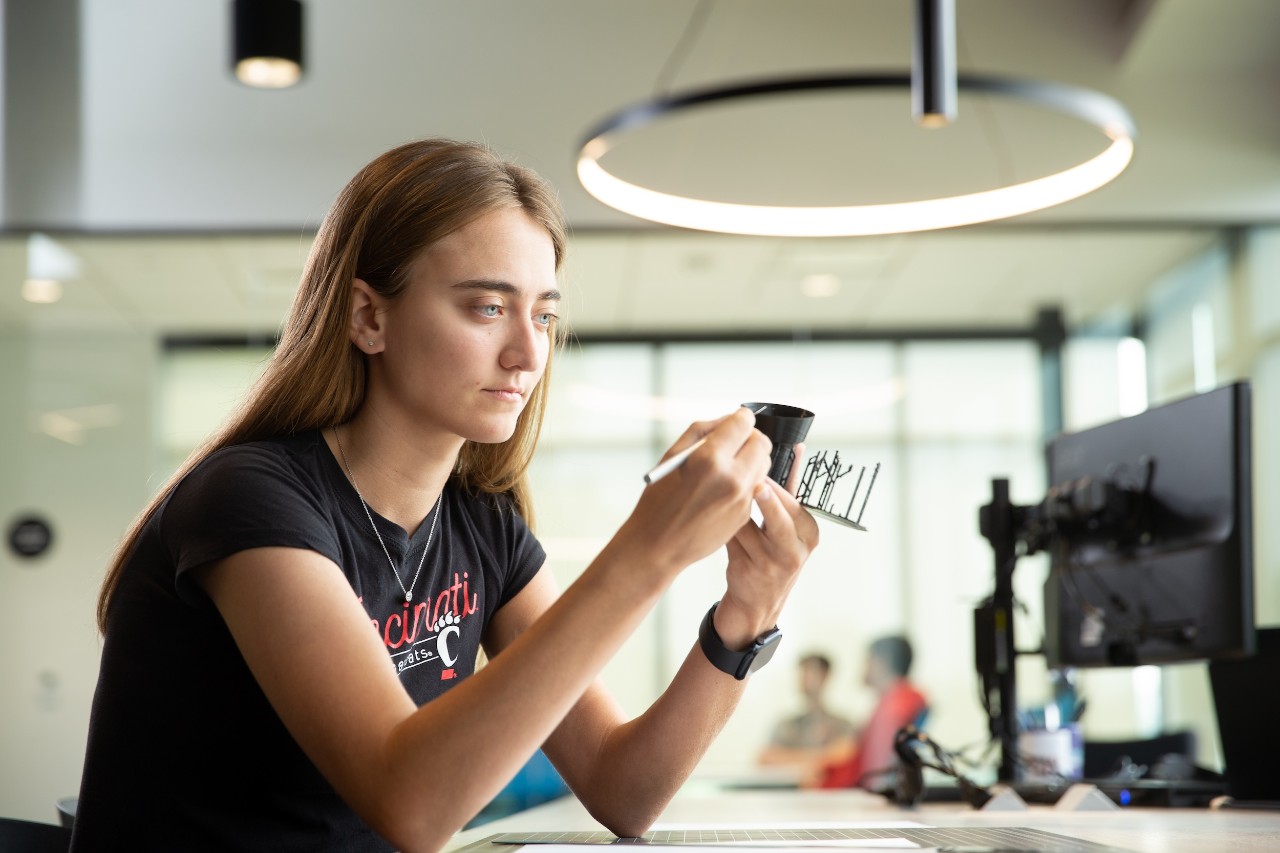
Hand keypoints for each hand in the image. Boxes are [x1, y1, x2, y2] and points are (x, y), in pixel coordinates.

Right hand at [622, 407, 773, 575]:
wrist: (658, 545)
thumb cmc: (659, 500)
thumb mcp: (672, 456)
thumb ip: (702, 430)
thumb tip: (729, 419)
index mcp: (709, 458)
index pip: (743, 423)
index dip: (740, 418)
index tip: (736, 420)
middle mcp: (732, 477)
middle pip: (761, 442)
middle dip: (750, 437)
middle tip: (735, 441)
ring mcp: (742, 498)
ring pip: (764, 464)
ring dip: (751, 458)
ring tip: (728, 465)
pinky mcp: (746, 513)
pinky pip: (756, 485)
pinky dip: (746, 480)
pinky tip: (724, 487)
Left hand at [716, 443, 818, 646]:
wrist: (758, 602)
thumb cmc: (771, 553)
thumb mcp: (787, 526)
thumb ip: (788, 492)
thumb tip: (796, 448)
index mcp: (808, 531)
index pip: (794, 499)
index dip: (776, 481)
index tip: (761, 466)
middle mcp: (795, 547)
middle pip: (777, 512)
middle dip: (760, 493)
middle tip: (746, 478)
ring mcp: (773, 561)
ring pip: (748, 522)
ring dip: (732, 507)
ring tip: (718, 494)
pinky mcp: (750, 569)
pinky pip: (731, 536)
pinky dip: (721, 524)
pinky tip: (710, 517)